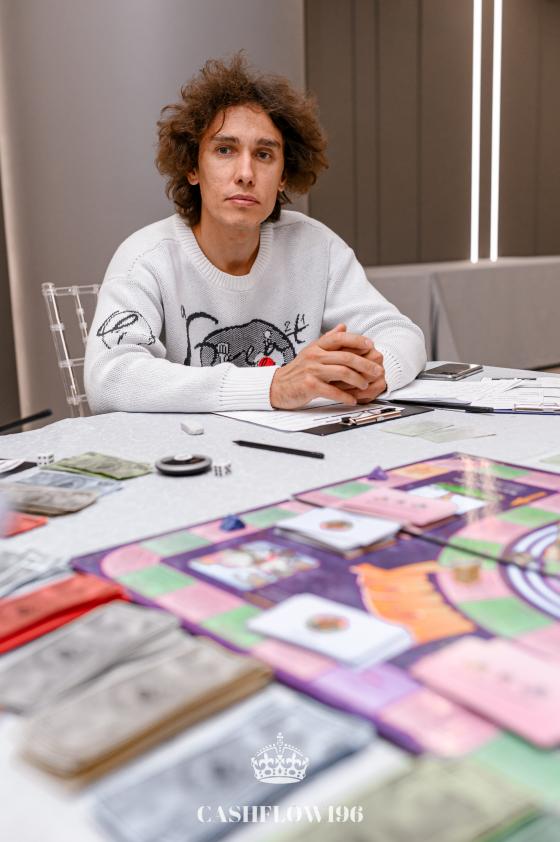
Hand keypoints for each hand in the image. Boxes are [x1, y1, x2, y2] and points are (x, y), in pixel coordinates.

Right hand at [269, 324, 383, 409]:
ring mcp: (311, 371)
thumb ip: (328, 340)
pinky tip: (353, 400)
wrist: (276, 387)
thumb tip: (343, 326)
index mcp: (317, 346)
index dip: (357, 340)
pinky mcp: (309, 386)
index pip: (340, 338)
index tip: (371, 345)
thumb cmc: (297, 371)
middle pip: (346, 357)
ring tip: (366, 385)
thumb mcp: (312, 351)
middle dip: (365, 364)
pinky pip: (332, 391)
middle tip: (377, 371)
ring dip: (358, 380)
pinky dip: (345, 397)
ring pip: (342, 373)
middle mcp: (314, 356)